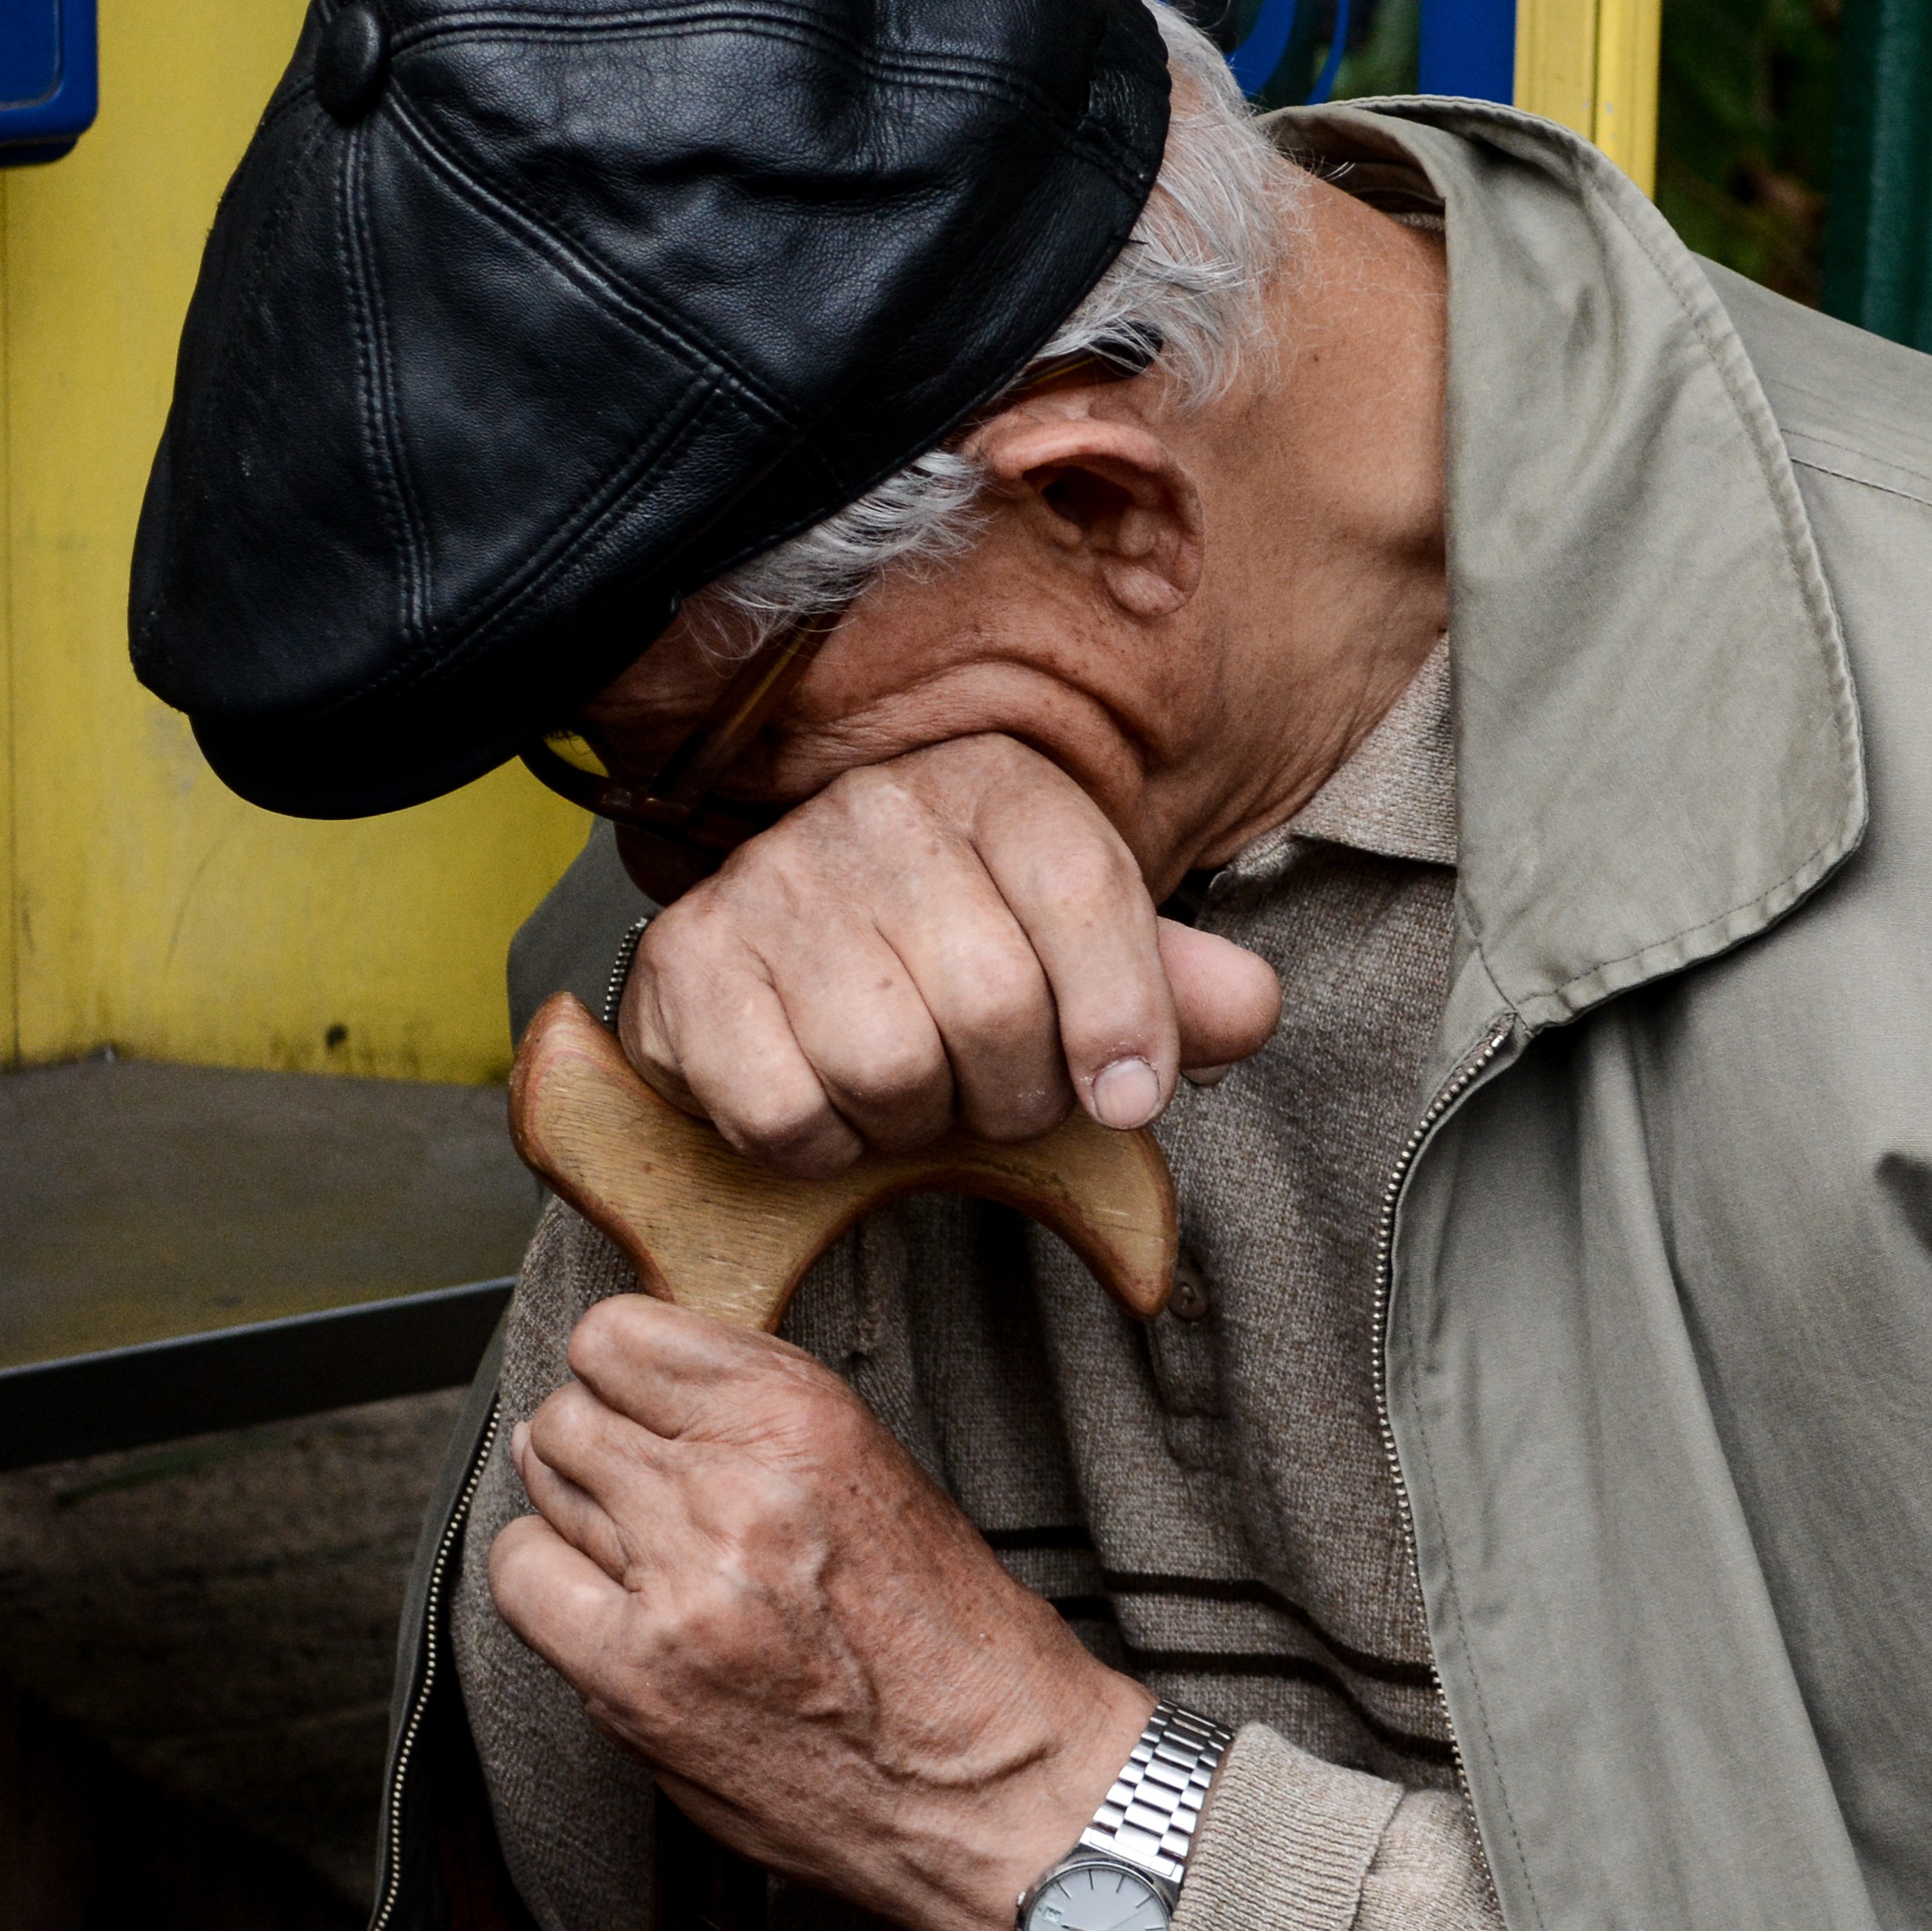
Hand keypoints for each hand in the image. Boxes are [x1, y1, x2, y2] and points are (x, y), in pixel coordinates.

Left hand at [488, 1293, 1149, 1930]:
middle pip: (574, 1410)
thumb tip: (647, 1392)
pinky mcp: (633, 1679)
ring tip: (633, 1548)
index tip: (633, 1396)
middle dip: (597, 1439)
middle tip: (635, 1483)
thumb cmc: (952, 1641)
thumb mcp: (876, 1473)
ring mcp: (676, 1587)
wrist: (992, 1781)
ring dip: (575, 1507)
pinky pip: (522, 1579)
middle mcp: (732, 1490)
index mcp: (802, 1420)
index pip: (623, 1335)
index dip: (620, 1369)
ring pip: (545, 1483)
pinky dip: (545, 1579)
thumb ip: (757, 1422)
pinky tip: (595, 1601)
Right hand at [619, 733, 1281, 1177]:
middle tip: (996, 1093)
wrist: (790, 953)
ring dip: (917, 1124)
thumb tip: (1245, 1011)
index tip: (1129, 1098)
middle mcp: (876, 810)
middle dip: (1015, 1092)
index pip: (1086, 891)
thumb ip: (1180, 987)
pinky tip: (829, 1099)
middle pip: (994, 1001)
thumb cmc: (956, 958)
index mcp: (995, 784)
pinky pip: (788, 1114)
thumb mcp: (1083, 952)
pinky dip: (825, 1145)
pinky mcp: (687, 965)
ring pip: (890, 1066)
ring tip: (911, 1089)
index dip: (1124, 1017)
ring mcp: (769, 882)